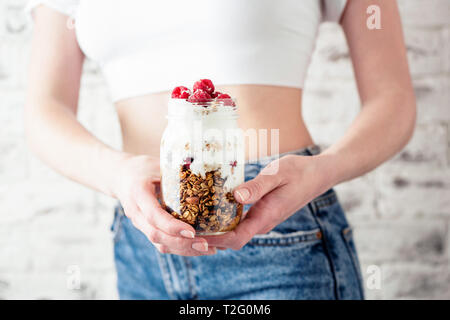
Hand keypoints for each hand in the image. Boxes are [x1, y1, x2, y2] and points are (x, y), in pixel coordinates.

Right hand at [112, 155, 215, 255]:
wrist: (120, 176)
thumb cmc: (143, 168)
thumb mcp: (158, 164)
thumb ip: (177, 171)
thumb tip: (207, 173)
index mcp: (138, 193)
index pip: (153, 215)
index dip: (172, 226)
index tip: (192, 231)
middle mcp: (136, 212)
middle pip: (156, 235)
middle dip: (182, 243)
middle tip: (206, 244)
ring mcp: (140, 224)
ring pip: (159, 243)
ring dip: (184, 249)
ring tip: (209, 249)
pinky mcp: (147, 229)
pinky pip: (162, 243)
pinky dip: (181, 248)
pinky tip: (200, 248)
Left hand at [204, 154, 334, 249]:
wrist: (318, 174)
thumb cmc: (298, 172)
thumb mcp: (277, 174)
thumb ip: (258, 186)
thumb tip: (236, 196)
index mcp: (265, 217)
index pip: (235, 238)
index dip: (214, 240)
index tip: (194, 234)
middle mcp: (262, 222)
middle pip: (231, 240)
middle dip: (209, 238)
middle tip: (186, 226)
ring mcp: (261, 218)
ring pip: (234, 232)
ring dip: (215, 230)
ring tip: (193, 219)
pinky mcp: (261, 212)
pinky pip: (239, 222)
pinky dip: (223, 220)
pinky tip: (211, 207)